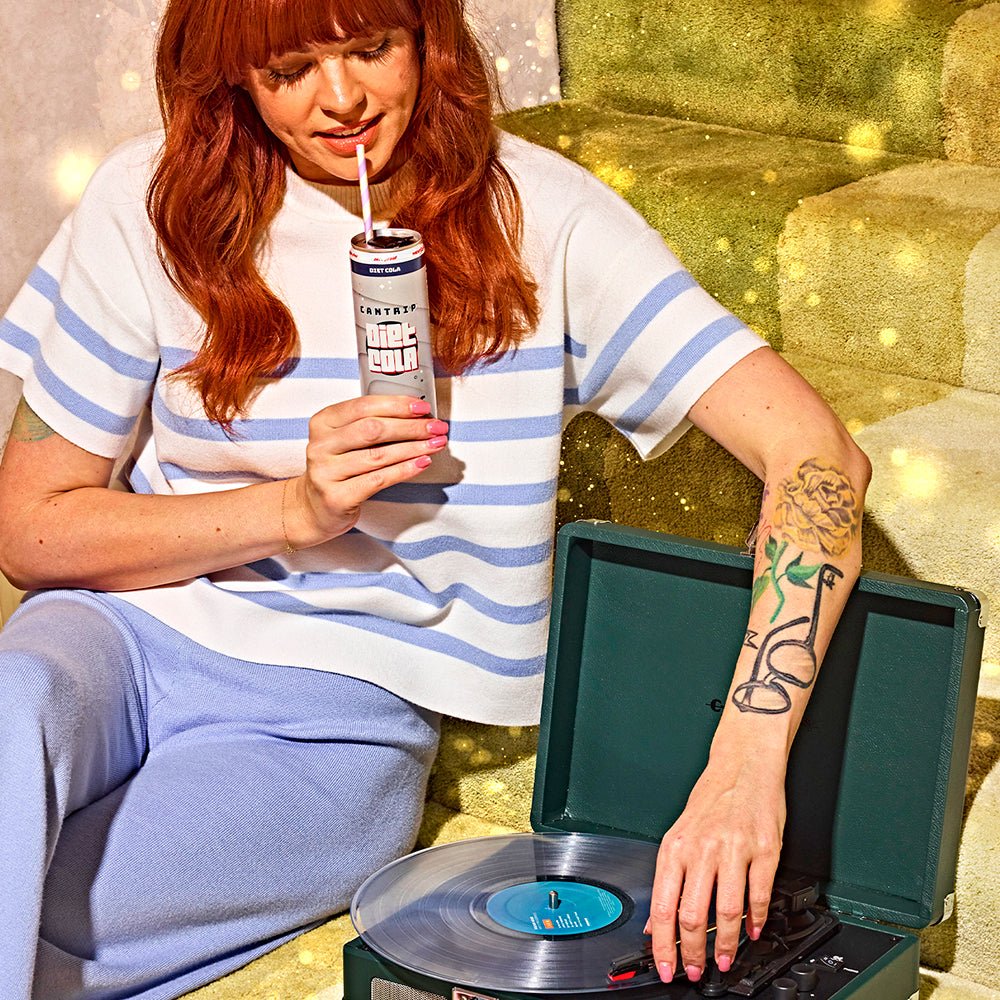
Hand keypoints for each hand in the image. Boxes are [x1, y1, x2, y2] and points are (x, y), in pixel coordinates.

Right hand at [287, 395, 447, 546]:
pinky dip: (404, 470)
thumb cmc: (339, 469)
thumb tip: (417, 416)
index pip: (363, 406)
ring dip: (413, 448)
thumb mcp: (346, 440)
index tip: (423, 407)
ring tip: (435, 444)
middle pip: (372, 429)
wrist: (315, 508)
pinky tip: (422, 463)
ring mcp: (326, 472)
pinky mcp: (337, 497)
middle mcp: (321, 445)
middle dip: (411, 426)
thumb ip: (372, 425)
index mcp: (323, 422)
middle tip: (436, 427)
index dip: (397, 405)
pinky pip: (378, 480)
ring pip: (378, 455)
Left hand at [647, 755, 784, 982]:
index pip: (663, 906)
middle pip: (692, 915)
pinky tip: (753, 930)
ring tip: (724, 960)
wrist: (744, 766)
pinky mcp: (764, 850)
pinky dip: (755, 920)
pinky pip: (758, 895)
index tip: (665, 967)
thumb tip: (658, 922)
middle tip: (696, 971)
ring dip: (726, 945)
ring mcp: (734, 850)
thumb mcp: (680, 835)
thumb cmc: (712, 800)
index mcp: (675, 847)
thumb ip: (670, 877)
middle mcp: (701, 849)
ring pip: (726, 912)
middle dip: (693, 953)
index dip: (663, 945)